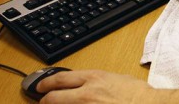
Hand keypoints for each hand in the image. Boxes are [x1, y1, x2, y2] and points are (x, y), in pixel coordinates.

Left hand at [37, 70, 156, 103]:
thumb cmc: (138, 94)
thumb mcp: (118, 79)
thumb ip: (100, 82)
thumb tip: (91, 85)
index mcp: (94, 78)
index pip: (61, 79)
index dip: (47, 83)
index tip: (41, 86)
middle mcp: (86, 94)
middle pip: (53, 98)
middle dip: (44, 100)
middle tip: (42, 101)